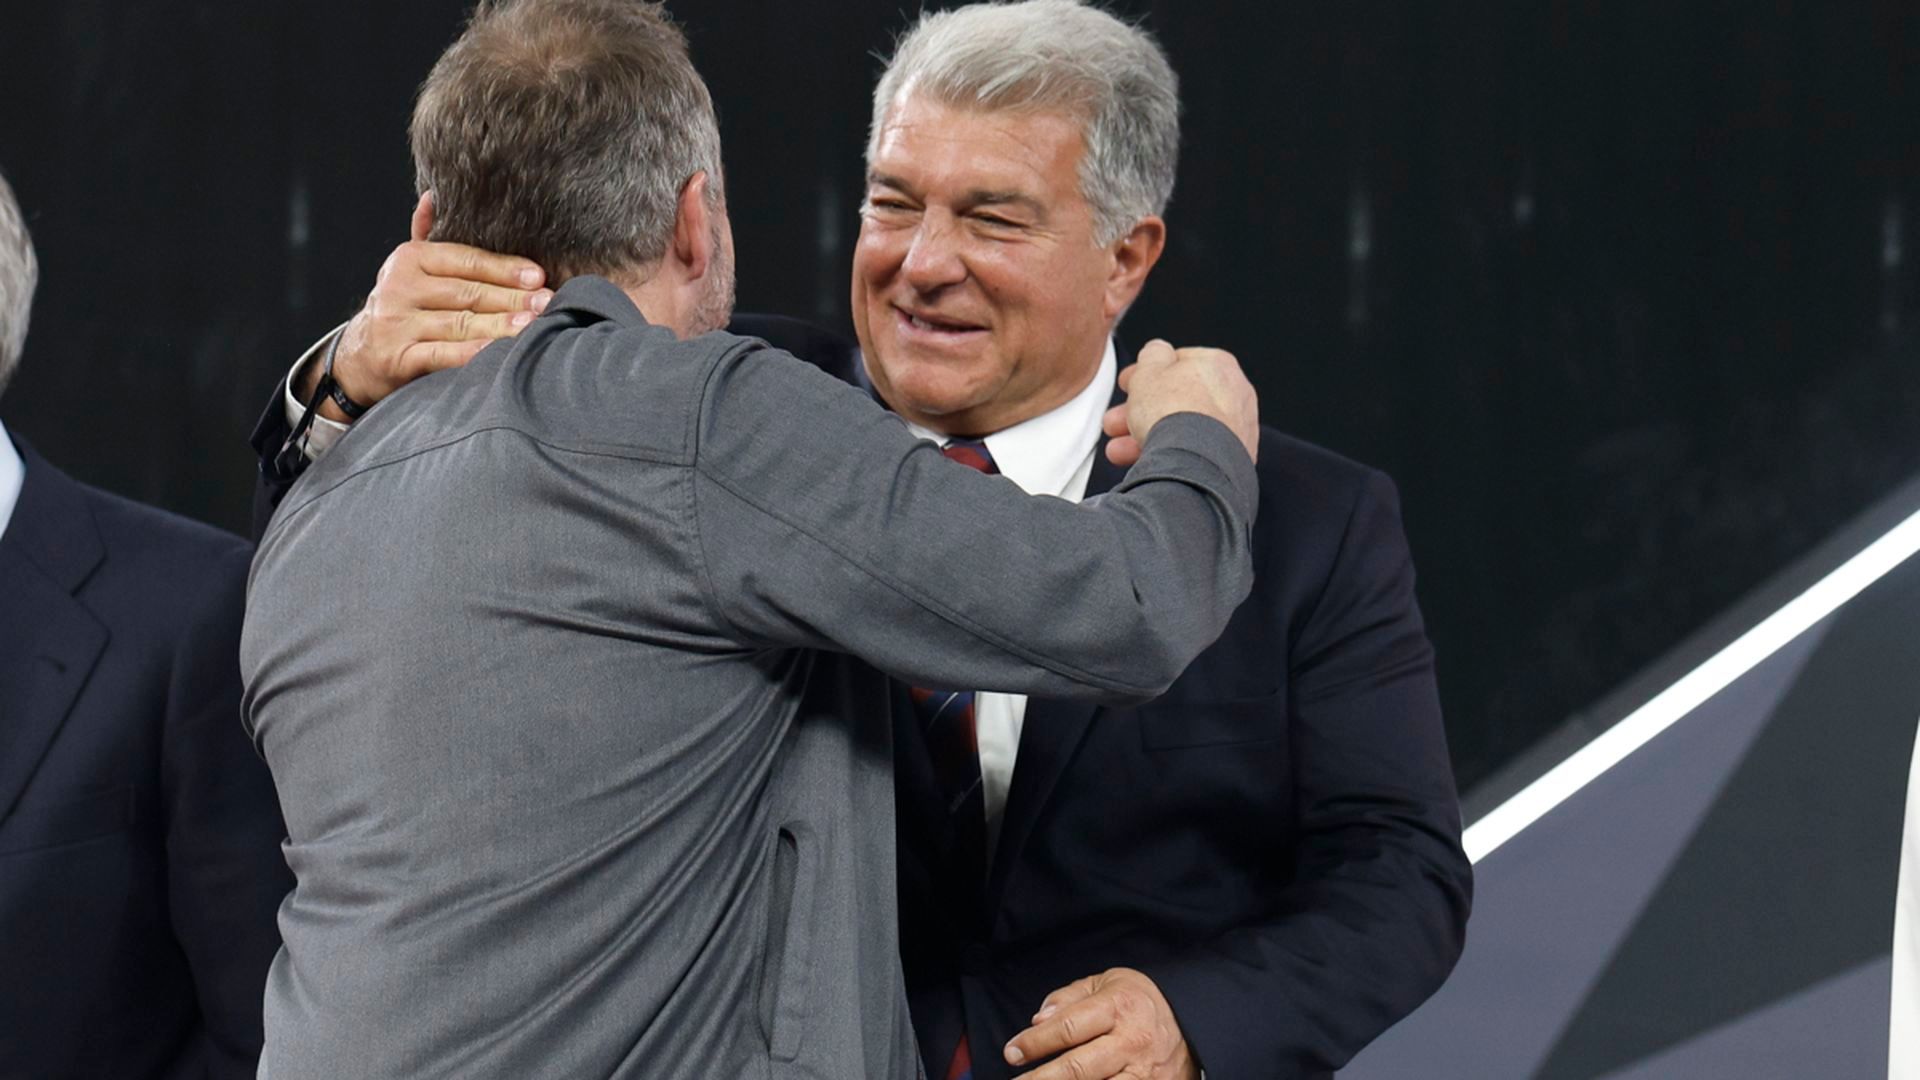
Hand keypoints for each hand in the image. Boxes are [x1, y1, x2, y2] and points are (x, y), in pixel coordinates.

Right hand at [297, 191, 551, 420]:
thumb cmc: (400, 308)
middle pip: (467, 292)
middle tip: (547, 301)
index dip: (503, 267)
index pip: (465, 260)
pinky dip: (471, 353)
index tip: (538, 275)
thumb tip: (433, 195)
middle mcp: (399, 287)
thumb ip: (427, 235)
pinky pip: (441, 355)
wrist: (357, 357)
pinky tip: (497, 352)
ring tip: (532, 325)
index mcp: (409, 259)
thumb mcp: (409, 269)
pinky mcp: (397, 358)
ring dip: (499, 325)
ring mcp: (397, 323)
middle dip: (512, 297)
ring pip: (459, 323)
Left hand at [1003, 967, 1199, 1079]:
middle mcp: (1131, 1042)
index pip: (1068, 1027)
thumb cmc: (1139, 1001)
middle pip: (1079, 1068)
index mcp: (1118, 1007)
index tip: (1011, 1052)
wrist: (1193, 1022)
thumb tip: (1038, 1020)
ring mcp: (1145, 1073)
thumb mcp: (1106, 983)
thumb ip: (1069, 998)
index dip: (1035, 1042)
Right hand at [1102, 341, 1257, 466]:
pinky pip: (1193, 452)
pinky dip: (1170, 455)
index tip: (1128, 385)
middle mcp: (1235, 394)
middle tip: (1116, 421)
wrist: (1196, 461)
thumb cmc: (1176, 413)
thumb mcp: (1149, 369)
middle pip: (1177, 399)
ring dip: (1148, 436)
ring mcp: (1237, 429)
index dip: (1146, 374)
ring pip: (1183, 428)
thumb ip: (1152, 355)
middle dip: (1141, 411)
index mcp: (1218, 364)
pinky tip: (1147, 462)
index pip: (1177, 364)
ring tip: (1120, 449)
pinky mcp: (1233, 460)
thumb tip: (1156, 350)